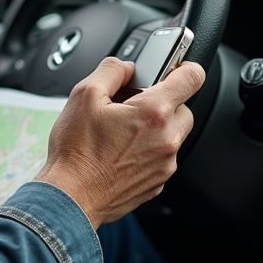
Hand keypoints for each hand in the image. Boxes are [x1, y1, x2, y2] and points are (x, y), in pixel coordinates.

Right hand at [33, 57, 203, 228]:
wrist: (71, 196)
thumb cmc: (76, 151)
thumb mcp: (84, 95)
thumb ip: (111, 70)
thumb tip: (125, 66)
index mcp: (153, 112)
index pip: (192, 78)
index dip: (183, 66)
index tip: (173, 68)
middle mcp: (167, 139)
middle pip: (183, 107)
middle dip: (162, 102)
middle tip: (132, 105)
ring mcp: (165, 164)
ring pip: (173, 134)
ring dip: (155, 127)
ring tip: (122, 131)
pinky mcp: (158, 182)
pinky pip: (162, 157)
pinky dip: (148, 150)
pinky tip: (120, 150)